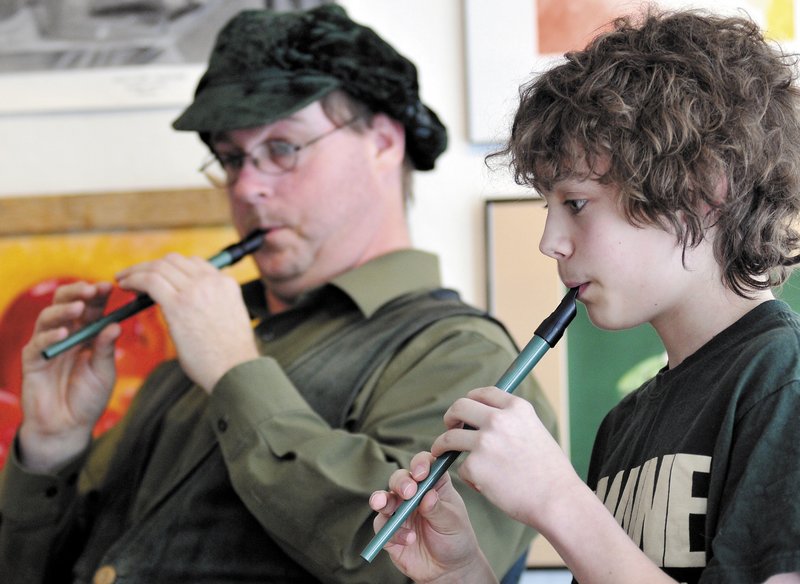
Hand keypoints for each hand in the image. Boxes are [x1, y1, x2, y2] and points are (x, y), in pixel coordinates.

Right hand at [19, 281, 119, 471]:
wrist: (67, 427)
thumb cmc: (88, 398)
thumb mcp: (104, 372)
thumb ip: (106, 349)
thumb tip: (116, 325)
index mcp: (87, 333)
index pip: (92, 306)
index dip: (99, 294)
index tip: (111, 286)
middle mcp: (66, 334)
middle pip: (66, 303)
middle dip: (78, 293)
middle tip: (91, 289)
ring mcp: (47, 345)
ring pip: (48, 317)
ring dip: (63, 310)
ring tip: (78, 307)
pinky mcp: (32, 360)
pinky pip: (37, 344)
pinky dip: (50, 336)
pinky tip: (63, 334)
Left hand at [115, 253, 258, 390]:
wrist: (235, 370)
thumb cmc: (230, 355)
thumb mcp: (227, 318)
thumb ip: (211, 304)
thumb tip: (187, 307)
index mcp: (226, 284)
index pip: (194, 263)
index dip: (171, 267)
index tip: (157, 276)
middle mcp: (211, 281)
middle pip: (173, 260)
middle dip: (151, 266)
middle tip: (135, 276)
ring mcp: (195, 290)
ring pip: (158, 267)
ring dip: (137, 270)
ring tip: (124, 280)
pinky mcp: (178, 304)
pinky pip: (149, 280)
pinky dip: (133, 279)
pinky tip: (124, 286)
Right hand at [369, 452, 497, 583]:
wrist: (448, 569)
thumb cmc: (455, 538)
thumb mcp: (453, 522)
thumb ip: (439, 509)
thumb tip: (428, 496)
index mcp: (433, 484)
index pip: (424, 464)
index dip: (420, 463)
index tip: (421, 473)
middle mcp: (413, 494)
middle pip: (400, 478)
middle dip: (401, 482)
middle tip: (408, 492)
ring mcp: (399, 512)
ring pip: (384, 498)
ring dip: (382, 499)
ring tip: (384, 505)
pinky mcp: (389, 531)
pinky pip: (382, 526)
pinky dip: (394, 532)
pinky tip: (409, 539)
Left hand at [432, 387, 580, 527]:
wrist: (557, 500)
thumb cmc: (551, 473)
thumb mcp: (536, 432)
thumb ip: (513, 422)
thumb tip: (486, 421)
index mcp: (517, 408)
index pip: (484, 393)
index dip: (471, 398)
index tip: (465, 410)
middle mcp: (498, 420)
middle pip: (459, 406)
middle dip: (450, 416)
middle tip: (449, 427)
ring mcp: (484, 442)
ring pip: (449, 437)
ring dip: (441, 445)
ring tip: (440, 452)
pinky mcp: (475, 466)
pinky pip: (461, 468)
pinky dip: (469, 477)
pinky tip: (485, 485)